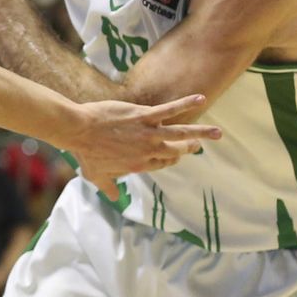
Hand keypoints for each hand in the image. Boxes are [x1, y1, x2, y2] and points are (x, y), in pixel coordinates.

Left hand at [68, 93, 219, 193]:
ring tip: (218, 133)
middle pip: (176, 150)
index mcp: (139, 165)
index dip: (171, 159)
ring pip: (181, 133)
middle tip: (198, 144)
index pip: (163, 163)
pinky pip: (170, 110)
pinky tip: (201, 99)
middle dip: (189, 148)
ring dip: (202, 133)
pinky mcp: (144, 115)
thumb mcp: (95, 176)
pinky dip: (186, 104)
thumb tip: (113, 197)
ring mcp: (148, 133)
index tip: (176, 154)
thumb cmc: (85, 153)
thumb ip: (108, 187)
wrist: (78, 130)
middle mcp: (148, 151)